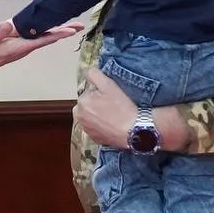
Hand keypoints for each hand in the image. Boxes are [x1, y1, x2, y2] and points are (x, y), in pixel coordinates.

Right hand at [0, 20, 84, 78]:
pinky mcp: (17, 42)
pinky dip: (46, 30)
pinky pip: (35, 35)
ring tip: (72, 26)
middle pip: (49, 37)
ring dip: (58, 30)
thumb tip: (9, 24)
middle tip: (80, 26)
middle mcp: (25, 46)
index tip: (71, 31)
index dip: (58, 34)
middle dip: (64, 31)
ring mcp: (22, 44)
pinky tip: (50, 27)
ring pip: (44, 36)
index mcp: (21, 46)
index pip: (44, 39)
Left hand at [75, 68, 190, 151]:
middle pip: (88, 105)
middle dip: (96, 103)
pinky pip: (96, 128)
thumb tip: (89, 73)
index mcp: (81, 102)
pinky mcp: (95, 139)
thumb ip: (94, 74)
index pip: (88, 92)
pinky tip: (113, 124)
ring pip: (91, 117)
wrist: (134, 130)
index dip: (99, 92)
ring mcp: (87, 130)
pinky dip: (102, 125)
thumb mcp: (108, 84)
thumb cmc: (121, 107)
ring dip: (98, 114)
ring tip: (114, 115)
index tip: (110, 96)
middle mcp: (80, 117)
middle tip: (113, 105)